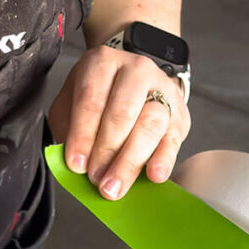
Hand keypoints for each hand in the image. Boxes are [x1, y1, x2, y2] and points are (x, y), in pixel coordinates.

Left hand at [48, 45, 190, 199]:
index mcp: (103, 63)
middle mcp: (136, 71)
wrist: (135, 82)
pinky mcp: (179, 115)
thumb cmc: (100, 95)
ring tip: (116, 186)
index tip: (76, 164)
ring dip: (130, 161)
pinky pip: (172, 140)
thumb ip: (69, 128)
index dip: (83, 135)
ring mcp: (162, 91)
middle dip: (107, 151)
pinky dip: (163, 160)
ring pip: (149, 125)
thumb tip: (74, 164)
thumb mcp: (72, 101)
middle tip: (96, 179)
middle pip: (122, 113)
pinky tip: (154, 175)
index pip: (92, 100)